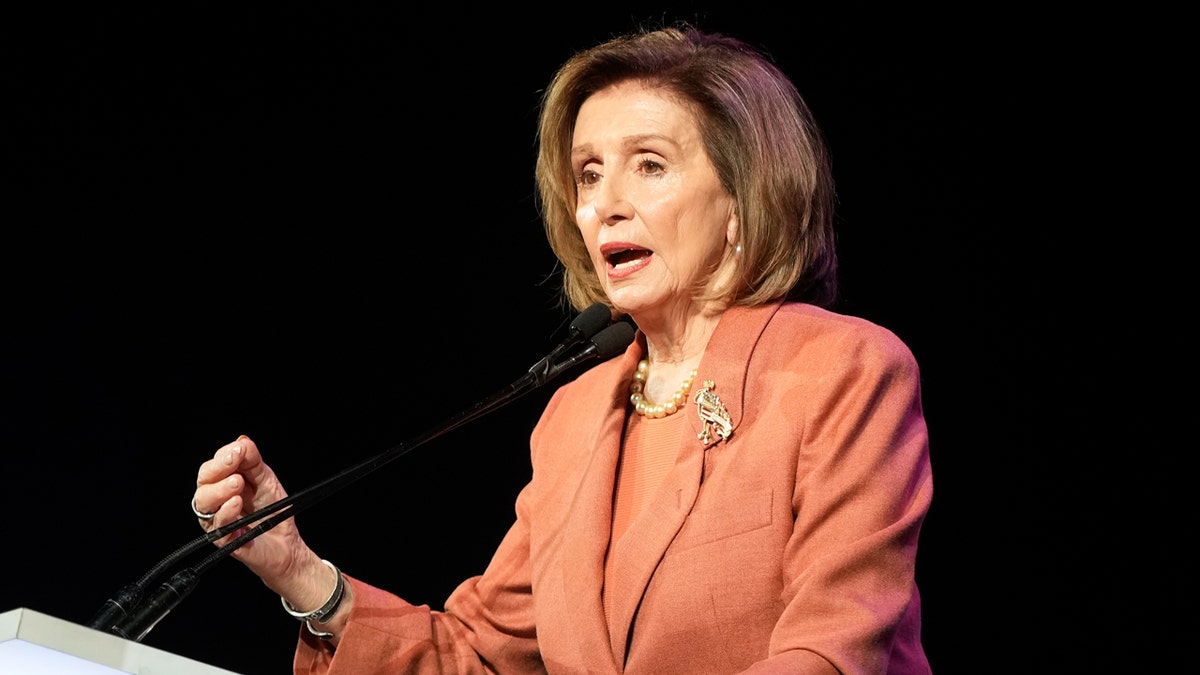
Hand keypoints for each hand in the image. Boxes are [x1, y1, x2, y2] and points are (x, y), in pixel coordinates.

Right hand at [192, 436, 327, 605]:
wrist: (287, 542)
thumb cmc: (275, 511)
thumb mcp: (266, 479)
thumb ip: (253, 461)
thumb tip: (242, 441)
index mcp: (224, 483)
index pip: (213, 465)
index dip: (223, 456)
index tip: (239, 451)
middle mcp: (216, 500)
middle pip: (203, 481)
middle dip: (217, 469)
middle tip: (234, 463)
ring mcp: (218, 519)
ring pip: (203, 502)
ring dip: (219, 489)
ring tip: (238, 484)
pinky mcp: (223, 539)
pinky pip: (217, 524)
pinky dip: (226, 511)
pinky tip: (236, 503)